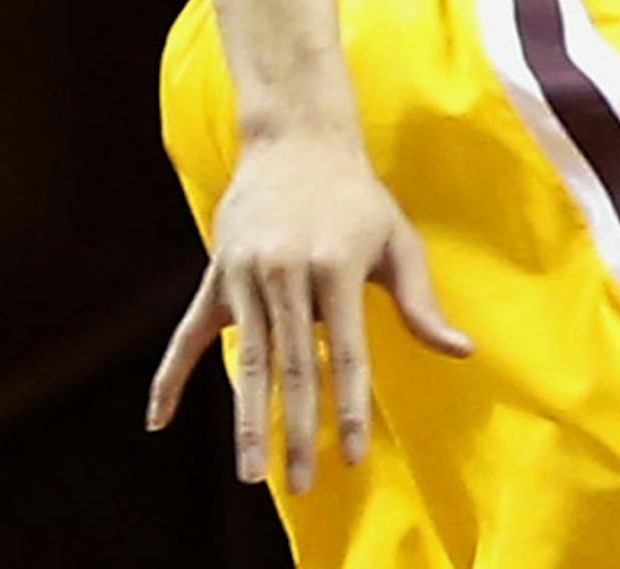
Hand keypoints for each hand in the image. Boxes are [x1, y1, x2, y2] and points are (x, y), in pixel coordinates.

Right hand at [146, 129, 468, 495]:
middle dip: (297, 431)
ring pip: (249, 359)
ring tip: (249, 472)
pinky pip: (190, 333)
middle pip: (294, 366)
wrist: (295, 135)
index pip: (346, 353)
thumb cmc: (355, 195)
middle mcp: (288, 271)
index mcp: (337, 266)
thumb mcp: (396, 239)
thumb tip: (462, 352)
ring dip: (248, 419)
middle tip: (299, 484)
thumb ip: (422, 303)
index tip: (353, 458)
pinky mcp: (219, 272)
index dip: (351, 408)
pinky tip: (158, 420)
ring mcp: (247, 273)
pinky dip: (171, 377)